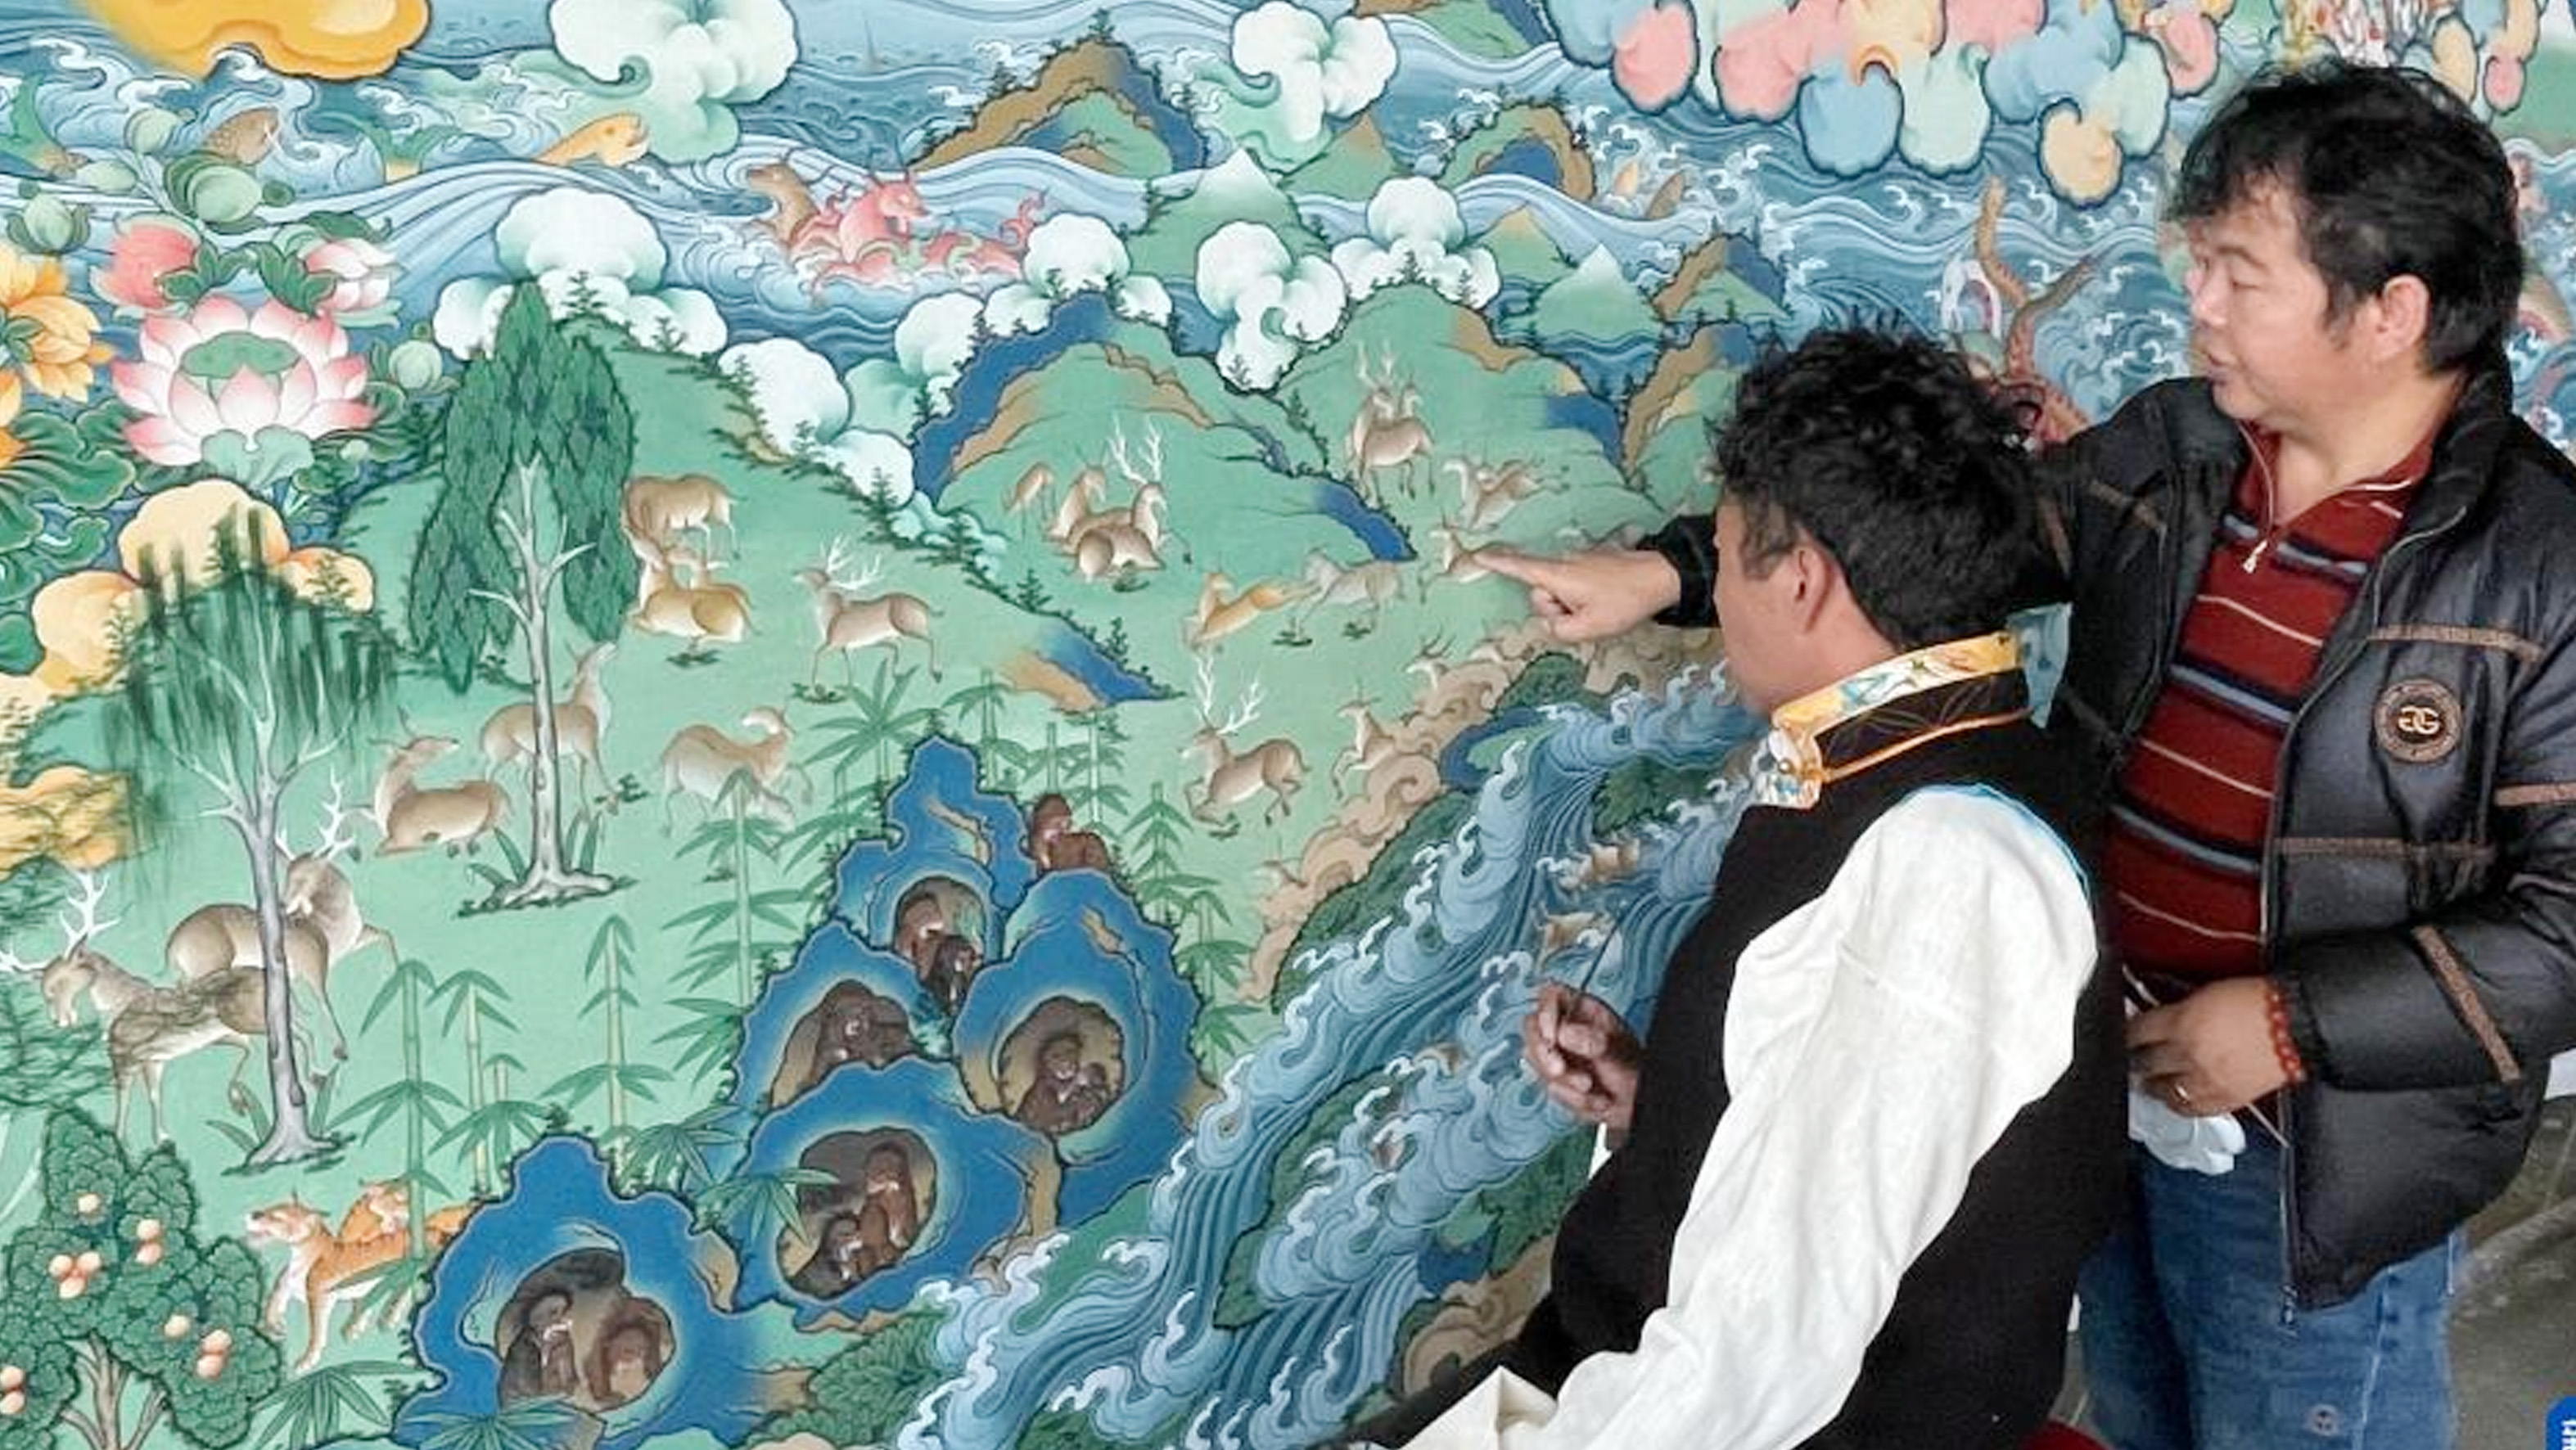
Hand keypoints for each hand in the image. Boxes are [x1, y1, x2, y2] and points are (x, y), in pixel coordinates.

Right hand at [1480, 548, 1683, 643]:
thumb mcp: (1589, 627)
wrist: (1661, 576)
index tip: (1477, 555)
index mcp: (1558, 576)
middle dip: (1556, 609)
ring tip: (1602, 607)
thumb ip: (1560, 631)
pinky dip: (1584, 597)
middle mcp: (1564, 563)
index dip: (1496, 564)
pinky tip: (1607, 599)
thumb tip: (1552, 624)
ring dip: (1574, 605)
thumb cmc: (1625, 601)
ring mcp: (1578, 561)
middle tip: (1585, 615)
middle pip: (1541, 593)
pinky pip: (1575, 585)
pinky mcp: (1591, 563)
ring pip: (1560, 591)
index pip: (1518, 568)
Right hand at [1522, 981, 1642, 1129]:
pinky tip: (1592, 1096)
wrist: (1632, 1103)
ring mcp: (1557, 1052)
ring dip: (1561, 1079)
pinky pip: (1548, 1085)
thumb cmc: (1632, 1068)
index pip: (1551, 995)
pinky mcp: (1553, 1076)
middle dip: (1544, 1053)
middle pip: (1532, 1026)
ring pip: (1534, 1057)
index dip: (1545, 1011)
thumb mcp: (1618, 1049)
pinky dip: (1570, 1096)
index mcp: (1583, 1010)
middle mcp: (1566, 1028)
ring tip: (1588, 1086)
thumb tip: (1564, 1033)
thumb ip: (1593, 1039)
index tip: (1552, 1035)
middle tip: (1560, 1070)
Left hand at [2128, 977, 2287, 1116]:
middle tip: (2132, 1058)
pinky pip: (2189, 1108)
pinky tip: (2174, 1098)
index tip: (2126, 1036)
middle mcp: (2188, 1054)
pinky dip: (2178, 1103)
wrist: (2296, 1024)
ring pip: (2162, 1090)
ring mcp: (2205, 1079)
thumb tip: (2162, 1020)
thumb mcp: (2208, 993)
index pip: (2136, 1032)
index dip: (2126, 1034)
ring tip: (2148, 1080)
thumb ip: (2179, 1010)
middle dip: (2136, 1060)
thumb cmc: (2261, 1002)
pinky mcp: (2224, 1099)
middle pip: (2144, 1064)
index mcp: (2181, 1022)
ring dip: (2152, 1084)